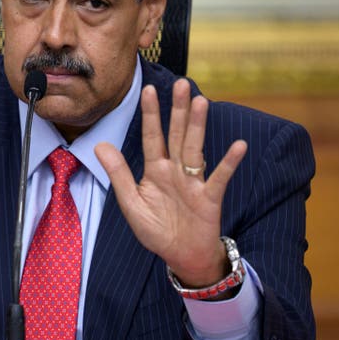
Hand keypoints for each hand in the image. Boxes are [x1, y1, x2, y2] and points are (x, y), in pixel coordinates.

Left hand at [95, 79, 246, 287]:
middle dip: (178, 110)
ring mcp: (194, 182)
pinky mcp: (210, 197)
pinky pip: (220, 177)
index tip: (147, 90)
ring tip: (201, 101)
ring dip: (197, 126)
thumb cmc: (156, 229)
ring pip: (195, 148)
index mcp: (155, 170)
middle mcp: (175, 170)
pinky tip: (239, 146)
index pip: (152, 137)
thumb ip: (118, 173)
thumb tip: (99, 145)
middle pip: (177, 135)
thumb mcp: (131, 202)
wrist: (181, 255)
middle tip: (181, 84)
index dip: (150, 114)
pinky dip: (229, 163)